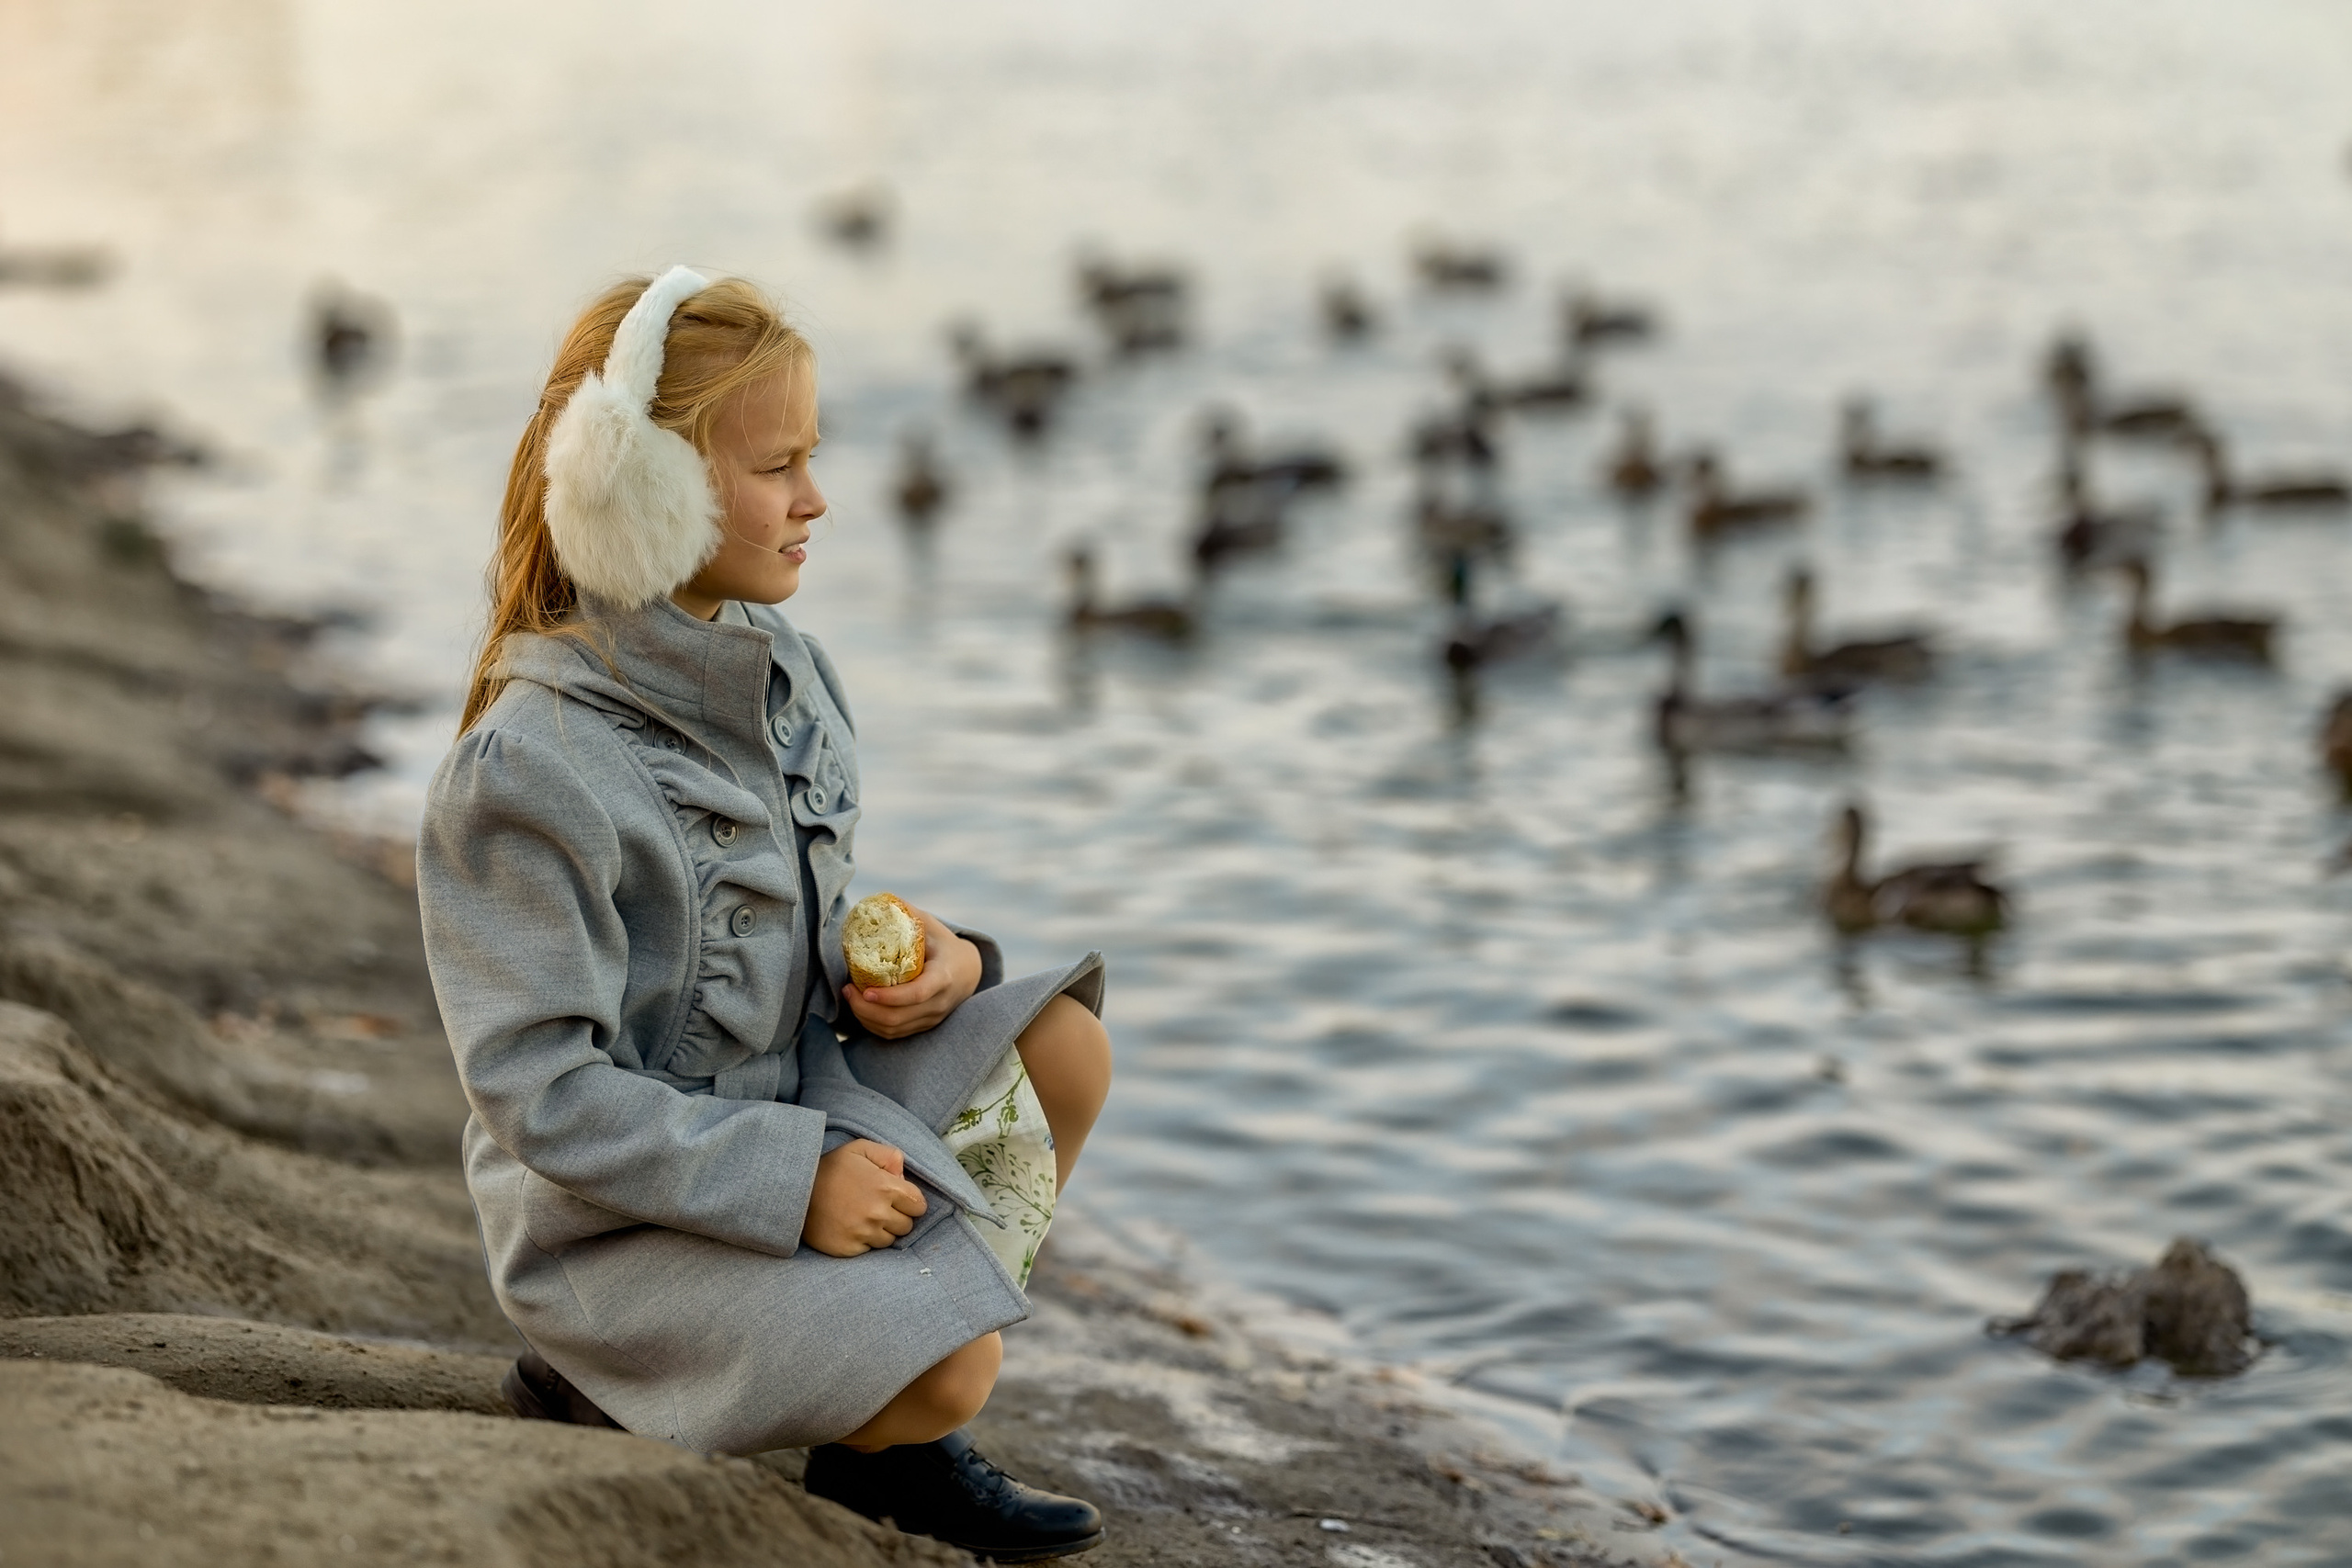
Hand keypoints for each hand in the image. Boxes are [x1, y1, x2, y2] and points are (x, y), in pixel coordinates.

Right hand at [802, 1139, 926, 1256]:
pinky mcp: (849, 1249)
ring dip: (881, 1231)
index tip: (898, 1199)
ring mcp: (863, 1233)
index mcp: (886, 1188)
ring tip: (863, 1218)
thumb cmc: (829, 1168)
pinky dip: (864, 1241)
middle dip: (897, 1217)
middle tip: (878, 1208)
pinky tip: (851, 1227)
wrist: (794, 1192)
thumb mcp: (858, 1149)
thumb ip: (888, 1155)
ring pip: (889, 1240)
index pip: (919, 1206)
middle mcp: (878, 1213)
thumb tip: (903, 1173)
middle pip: (906, 1225)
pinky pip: (869, 1250)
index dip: (910, 1202)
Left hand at [843, 906, 980, 1040]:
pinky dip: (873, 1025)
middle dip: (865, 1008)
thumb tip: (878, 903)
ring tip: (849, 997)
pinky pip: (895, 1034)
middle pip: (898, 1017)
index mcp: (944, 977)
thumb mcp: (931, 926)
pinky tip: (861, 1009)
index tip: (865, 990)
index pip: (917, 994)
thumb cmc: (944, 944)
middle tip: (847, 989)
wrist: (968, 971)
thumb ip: (907, 915)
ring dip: (865, 1018)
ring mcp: (932, 1018)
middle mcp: (940, 1003)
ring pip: (893, 1029)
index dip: (890, 997)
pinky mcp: (924, 1026)